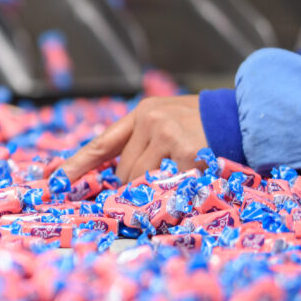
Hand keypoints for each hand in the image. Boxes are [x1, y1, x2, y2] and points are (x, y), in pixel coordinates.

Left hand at [62, 95, 208, 183]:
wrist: (250, 120)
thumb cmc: (209, 130)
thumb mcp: (171, 124)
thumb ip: (143, 144)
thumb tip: (117, 178)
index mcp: (144, 113)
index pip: (102, 143)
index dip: (76, 164)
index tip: (51, 180)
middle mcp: (150, 119)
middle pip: (123, 171)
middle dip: (138, 182)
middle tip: (169, 173)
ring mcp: (165, 133)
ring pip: (140, 180)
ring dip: (157, 186)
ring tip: (184, 169)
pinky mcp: (183, 150)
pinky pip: (163, 184)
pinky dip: (175, 187)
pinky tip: (193, 172)